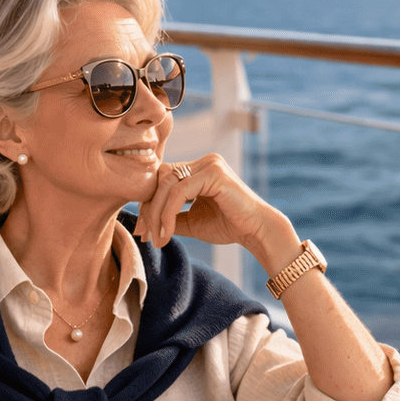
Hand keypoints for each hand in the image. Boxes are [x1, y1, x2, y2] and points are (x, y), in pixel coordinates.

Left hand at [133, 153, 290, 258]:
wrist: (256, 232)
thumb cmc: (230, 226)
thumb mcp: (192, 221)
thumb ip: (172, 217)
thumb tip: (145, 224)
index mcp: (199, 169)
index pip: (163, 179)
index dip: (149, 204)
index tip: (143, 231)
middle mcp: (204, 162)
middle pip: (161, 178)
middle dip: (149, 209)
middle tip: (145, 235)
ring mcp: (209, 164)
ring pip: (167, 185)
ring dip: (157, 214)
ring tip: (157, 238)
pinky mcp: (213, 173)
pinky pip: (179, 192)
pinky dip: (168, 214)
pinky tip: (167, 233)